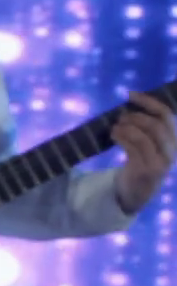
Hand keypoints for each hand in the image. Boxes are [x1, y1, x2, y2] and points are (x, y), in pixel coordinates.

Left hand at [113, 92, 175, 213]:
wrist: (137, 191)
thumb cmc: (141, 161)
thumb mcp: (149, 143)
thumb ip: (146, 127)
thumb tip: (131, 103)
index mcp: (174, 139)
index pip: (167, 115)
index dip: (149, 102)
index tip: (131, 94)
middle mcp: (172, 150)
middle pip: (157, 125)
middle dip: (136, 117)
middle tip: (121, 117)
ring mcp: (160, 162)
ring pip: (145, 137)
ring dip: (127, 128)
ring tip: (115, 127)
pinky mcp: (146, 171)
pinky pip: (133, 149)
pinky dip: (122, 138)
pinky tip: (114, 135)